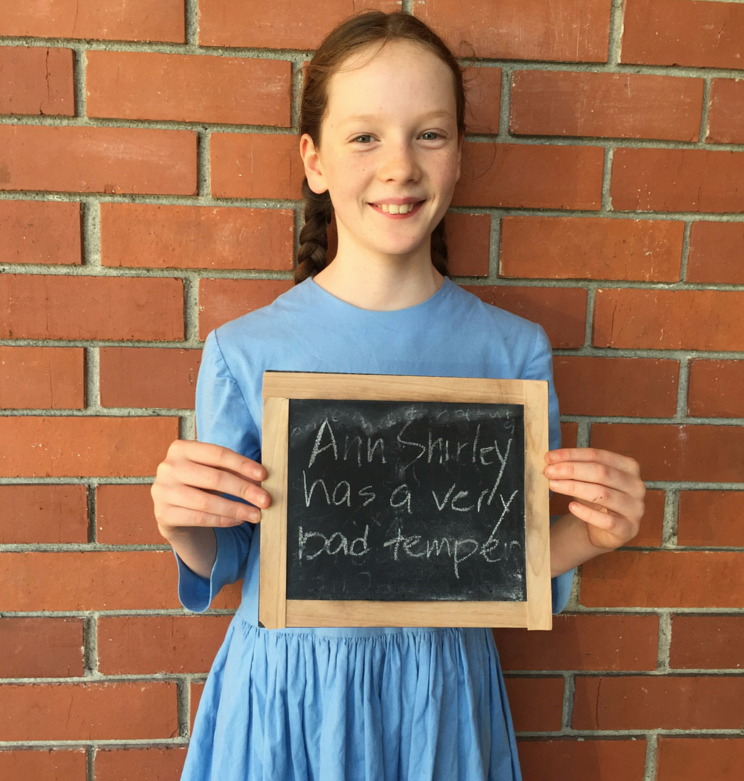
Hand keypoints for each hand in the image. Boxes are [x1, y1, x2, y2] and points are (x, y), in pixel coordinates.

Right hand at [151, 439, 271, 538]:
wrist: (171, 507)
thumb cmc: (197, 483)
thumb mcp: (211, 469)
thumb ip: (231, 470)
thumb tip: (260, 481)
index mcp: (181, 448)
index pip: (218, 454)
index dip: (243, 464)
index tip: (264, 475)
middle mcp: (168, 467)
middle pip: (215, 478)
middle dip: (244, 490)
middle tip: (266, 500)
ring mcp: (163, 491)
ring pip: (207, 502)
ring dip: (236, 509)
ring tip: (256, 514)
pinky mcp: (163, 514)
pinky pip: (199, 518)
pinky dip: (222, 520)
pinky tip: (238, 520)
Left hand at [544, 447, 644, 550]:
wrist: (604, 530)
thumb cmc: (596, 498)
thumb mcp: (587, 480)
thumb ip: (574, 468)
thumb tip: (550, 460)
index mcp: (628, 466)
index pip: (598, 456)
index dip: (572, 455)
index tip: (549, 457)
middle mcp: (636, 485)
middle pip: (601, 473)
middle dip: (572, 470)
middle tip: (548, 471)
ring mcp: (635, 508)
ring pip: (603, 494)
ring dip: (575, 487)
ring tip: (553, 485)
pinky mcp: (628, 529)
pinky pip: (607, 521)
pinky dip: (587, 513)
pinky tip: (571, 507)